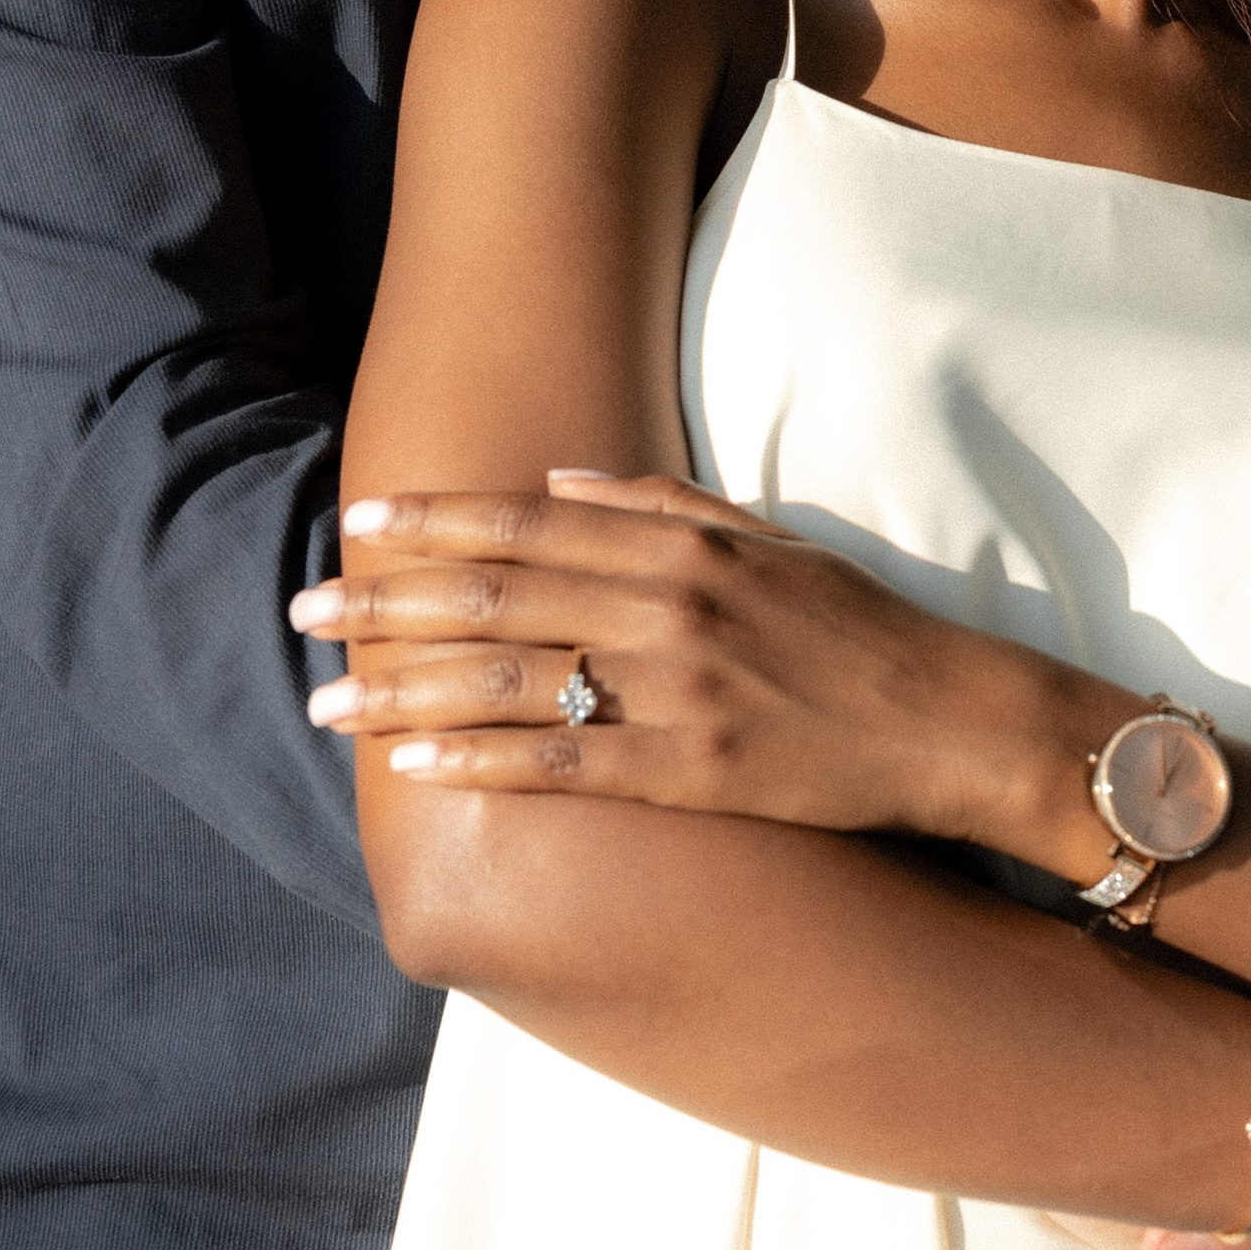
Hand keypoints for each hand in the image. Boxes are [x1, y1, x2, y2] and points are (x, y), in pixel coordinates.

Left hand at [290, 472, 1115, 847]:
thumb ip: (663, 504)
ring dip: (406, 689)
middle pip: (497, 597)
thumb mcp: (766, 539)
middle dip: (389, 601)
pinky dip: (481, 762)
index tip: (358, 522)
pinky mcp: (689, 769)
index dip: (435, 522)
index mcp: (681, 545)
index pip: (529, 523)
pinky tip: (415, 766)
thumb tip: (560, 480)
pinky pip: (562, 765)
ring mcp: (675, 691)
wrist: (947, 718)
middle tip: (303, 606)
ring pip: (510, 681)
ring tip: (327, 700)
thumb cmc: (856, 627)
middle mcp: (667, 607)